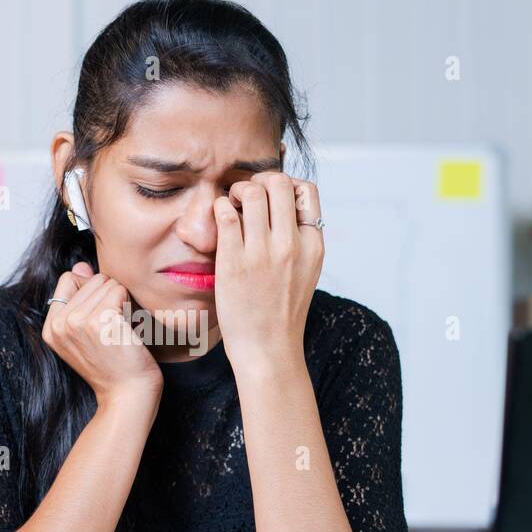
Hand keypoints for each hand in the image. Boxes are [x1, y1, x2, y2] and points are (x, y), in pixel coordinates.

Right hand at [43, 262, 162, 407]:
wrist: (127, 395)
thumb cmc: (114, 365)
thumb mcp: (87, 333)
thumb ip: (79, 298)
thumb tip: (80, 266)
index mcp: (51, 327)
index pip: (68, 279)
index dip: (91, 291)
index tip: (101, 318)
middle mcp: (59, 323)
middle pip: (90, 279)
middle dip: (108, 296)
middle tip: (113, 328)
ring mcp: (77, 321)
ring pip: (106, 282)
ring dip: (121, 301)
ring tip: (120, 329)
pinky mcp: (100, 321)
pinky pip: (119, 290)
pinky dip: (129, 306)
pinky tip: (127, 329)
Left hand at [212, 173, 324, 372]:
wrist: (268, 350)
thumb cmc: (281, 313)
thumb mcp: (306, 272)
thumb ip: (300, 240)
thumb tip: (284, 208)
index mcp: (312, 245)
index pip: (306, 190)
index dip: (286, 185)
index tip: (272, 199)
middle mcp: (291, 244)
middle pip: (278, 182)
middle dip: (259, 180)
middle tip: (247, 197)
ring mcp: (263, 252)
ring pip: (252, 191)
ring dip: (237, 191)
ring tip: (231, 208)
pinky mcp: (234, 262)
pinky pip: (225, 214)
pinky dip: (219, 208)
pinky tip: (219, 222)